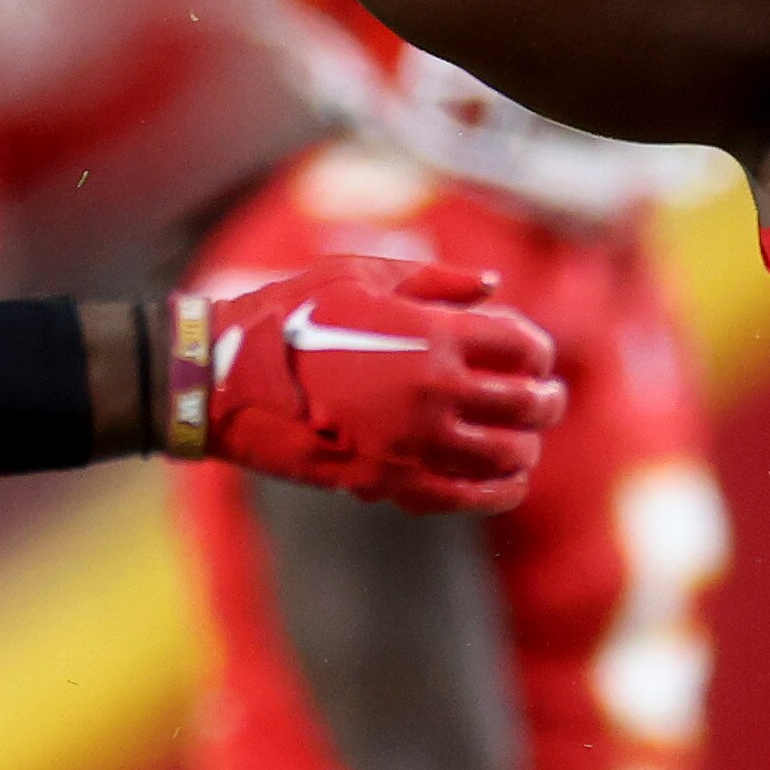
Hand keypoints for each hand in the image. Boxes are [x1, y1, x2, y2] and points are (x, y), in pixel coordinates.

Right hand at [192, 258, 564, 514]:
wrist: (221, 378)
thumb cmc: (289, 314)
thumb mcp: (360, 274)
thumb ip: (435, 279)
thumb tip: (493, 288)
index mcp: (433, 334)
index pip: (524, 347)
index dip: (539, 351)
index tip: (534, 357)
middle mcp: (434, 390)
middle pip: (528, 403)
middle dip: (546, 400)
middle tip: (548, 399)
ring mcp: (413, 441)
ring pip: (506, 453)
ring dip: (527, 446)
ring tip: (527, 439)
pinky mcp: (388, 481)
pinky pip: (468, 495)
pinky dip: (499, 491)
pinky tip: (509, 482)